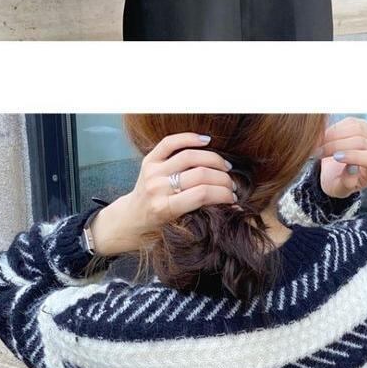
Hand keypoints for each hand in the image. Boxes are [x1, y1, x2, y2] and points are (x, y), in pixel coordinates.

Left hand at [88, 131, 241, 258]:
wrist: (130, 220)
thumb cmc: (157, 229)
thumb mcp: (179, 229)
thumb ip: (205, 216)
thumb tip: (236, 208)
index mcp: (164, 209)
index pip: (202, 194)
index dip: (223, 194)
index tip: (234, 198)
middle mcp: (156, 188)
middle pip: (199, 174)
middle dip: (222, 179)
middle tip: (232, 185)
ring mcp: (152, 172)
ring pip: (190, 156)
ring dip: (214, 160)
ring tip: (225, 167)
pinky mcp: (149, 160)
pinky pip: (170, 142)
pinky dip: (190, 138)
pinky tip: (206, 141)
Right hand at [320, 119, 366, 199]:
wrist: (334, 171)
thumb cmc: (337, 181)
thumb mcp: (338, 190)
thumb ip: (346, 183)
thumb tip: (352, 168)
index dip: (355, 156)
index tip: (336, 157)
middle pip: (362, 142)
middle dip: (337, 146)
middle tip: (320, 152)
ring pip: (356, 129)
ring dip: (334, 136)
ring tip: (321, 145)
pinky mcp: (363, 126)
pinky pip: (350, 122)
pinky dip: (335, 129)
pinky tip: (325, 138)